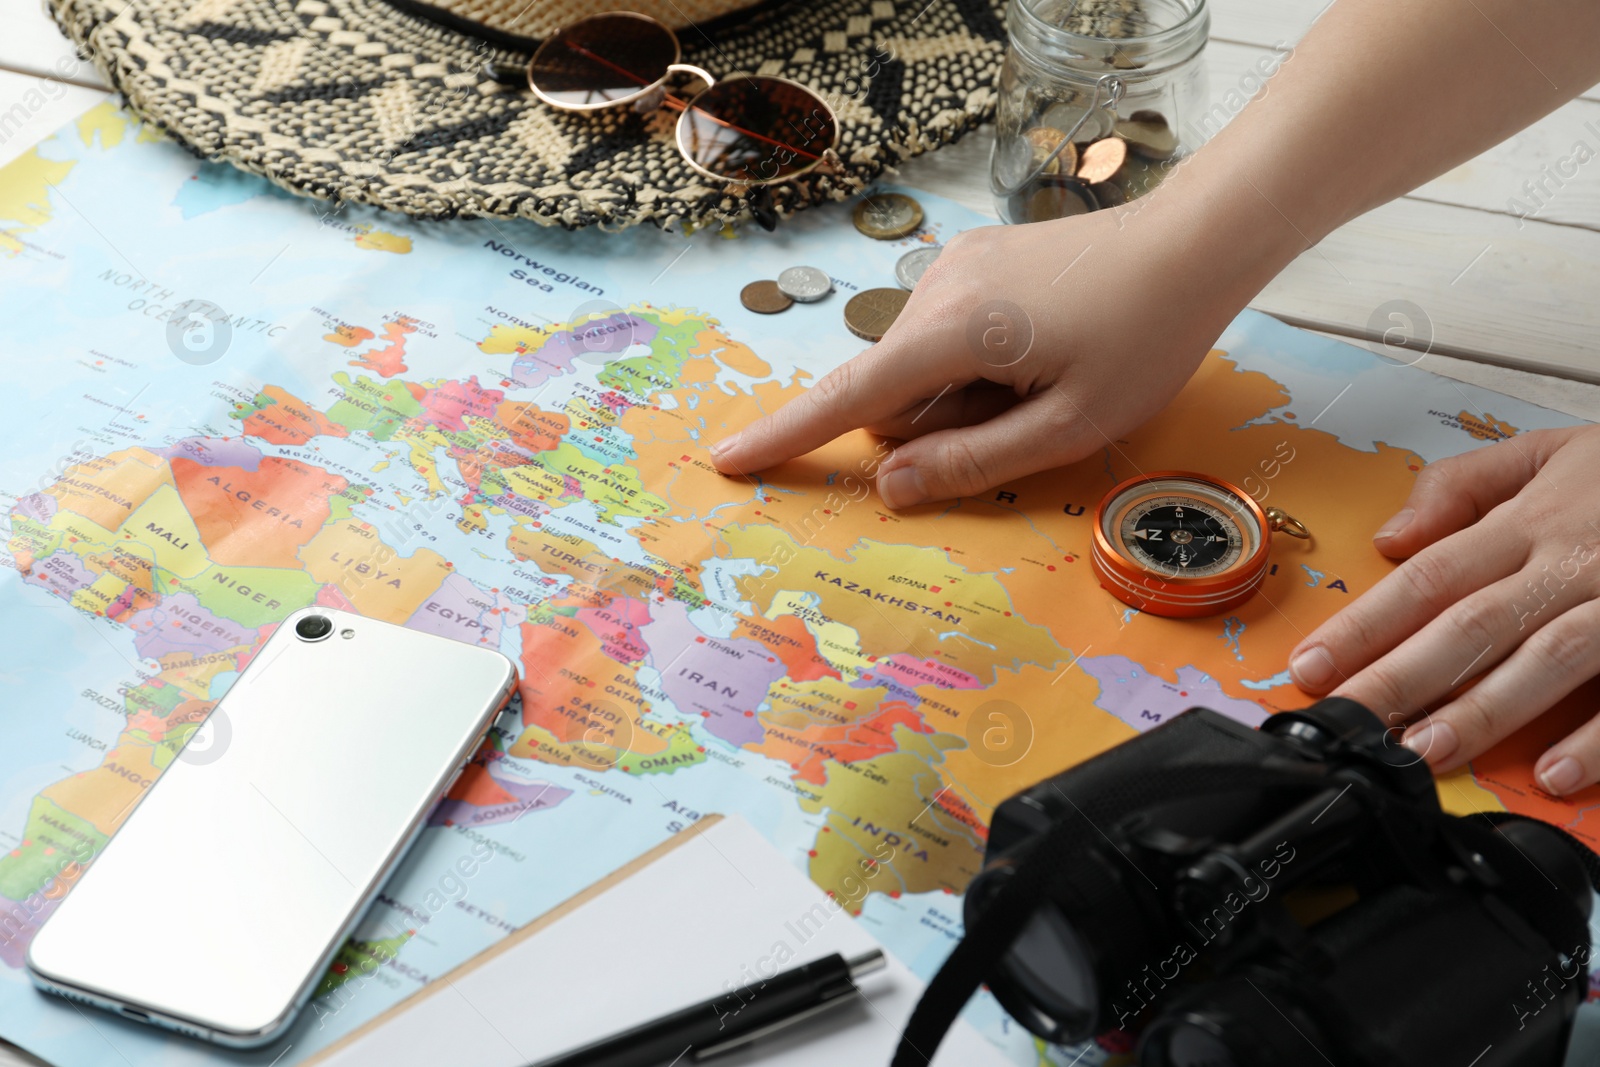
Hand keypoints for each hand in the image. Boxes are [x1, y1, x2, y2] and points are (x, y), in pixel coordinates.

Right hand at [708, 204, 1271, 506]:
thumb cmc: (1143, 340)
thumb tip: (888, 486)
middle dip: (938, 425)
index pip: (847, 401)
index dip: (786, 438)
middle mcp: (935, 291)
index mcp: (952, 334)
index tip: (727, 461)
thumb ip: (970, 463)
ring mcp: (954, 269)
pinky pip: (946, 334)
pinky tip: (1043, 349)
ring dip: (964, 394)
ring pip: (922, 367)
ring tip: (1047, 378)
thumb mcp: (1066, 428)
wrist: (1193, 241)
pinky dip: (976, 362)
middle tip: (1031, 416)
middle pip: (894, 393)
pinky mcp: (975, 260)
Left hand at [1288, 426, 1599, 793]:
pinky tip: (1553, 772)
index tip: (1309, 667)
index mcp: (1532, 521)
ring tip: (1425, 753)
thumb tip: (1392, 535)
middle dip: (1400, 678)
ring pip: (1548, 657)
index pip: (1427, 577)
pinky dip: (1599, 734)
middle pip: (1471, 623)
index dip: (1364, 625)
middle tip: (1347, 724)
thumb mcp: (1552, 450)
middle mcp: (1572, 562)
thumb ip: (1465, 485)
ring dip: (1484, 710)